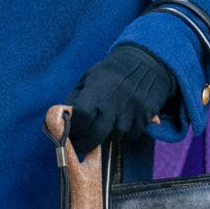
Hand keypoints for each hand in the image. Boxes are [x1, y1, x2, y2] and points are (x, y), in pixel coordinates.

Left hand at [63, 43, 179, 156]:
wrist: (146, 64)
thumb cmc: (111, 73)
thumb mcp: (89, 78)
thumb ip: (76, 99)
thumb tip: (64, 120)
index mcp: (97, 92)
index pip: (81, 118)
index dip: (73, 129)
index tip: (69, 133)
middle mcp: (114, 105)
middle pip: (94, 137)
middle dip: (84, 144)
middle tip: (80, 144)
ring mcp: (131, 114)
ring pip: (112, 139)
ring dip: (106, 136)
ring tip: (106, 122)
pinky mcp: (144, 120)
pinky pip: (129, 136)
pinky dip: (123, 133)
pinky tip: (122, 119)